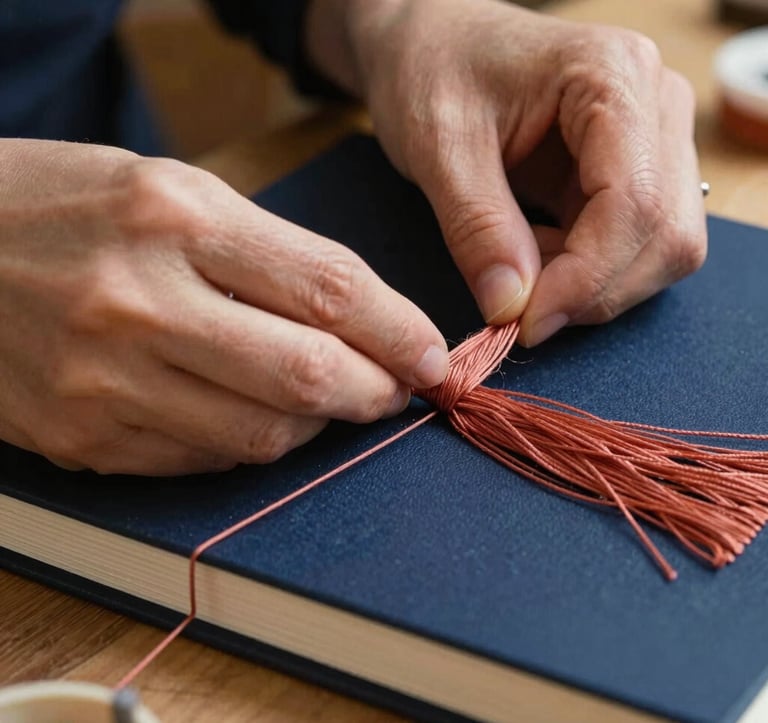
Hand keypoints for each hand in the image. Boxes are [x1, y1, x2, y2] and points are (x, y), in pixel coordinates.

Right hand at [0, 140, 447, 473]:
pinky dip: (253, 443)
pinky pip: (204, 460)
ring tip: (333, 401)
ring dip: (320, 425)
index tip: (432, 353)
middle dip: (375, 391)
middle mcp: (140, 302)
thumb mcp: (174, 192)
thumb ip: (270, 254)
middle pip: (307, 373)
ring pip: (263, 434)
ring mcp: (105, 381)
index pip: (328, 289)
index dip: (399, 330)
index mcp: (175, 219)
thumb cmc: (71, 208)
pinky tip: (261, 417)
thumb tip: (359, 318)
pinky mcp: (85, 439)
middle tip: (397, 390)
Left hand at [307, 0, 706, 345]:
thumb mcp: (437, 145)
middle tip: (520, 311)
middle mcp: (654, 104)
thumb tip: (511, 309)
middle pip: (667, 234)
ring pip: (662, 248)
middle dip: (593, 291)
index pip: (635, 203)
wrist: (432, 46)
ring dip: (591, 285)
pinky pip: (634, 246)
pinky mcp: (633, 172)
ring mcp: (652, 140)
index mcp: (612, 77)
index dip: (586, 280)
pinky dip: (585, 273)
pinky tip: (534, 255)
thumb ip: (476, 226)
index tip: (526, 323)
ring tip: (518, 265)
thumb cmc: (431, 71)